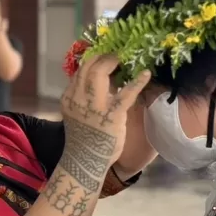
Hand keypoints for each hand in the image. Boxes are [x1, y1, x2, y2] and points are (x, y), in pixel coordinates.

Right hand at [58, 56, 150, 193]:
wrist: (85, 162)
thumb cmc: (84, 138)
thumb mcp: (77, 113)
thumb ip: (84, 97)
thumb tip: (101, 80)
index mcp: (69, 98)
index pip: (79, 70)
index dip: (93, 59)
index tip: (104, 55)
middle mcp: (78, 98)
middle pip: (88, 67)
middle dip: (103, 56)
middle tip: (116, 54)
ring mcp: (94, 106)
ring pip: (100, 73)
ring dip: (113, 62)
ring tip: (123, 58)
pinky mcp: (111, 115)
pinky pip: (125, 93)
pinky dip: (137, 82)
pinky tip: (146, 74)